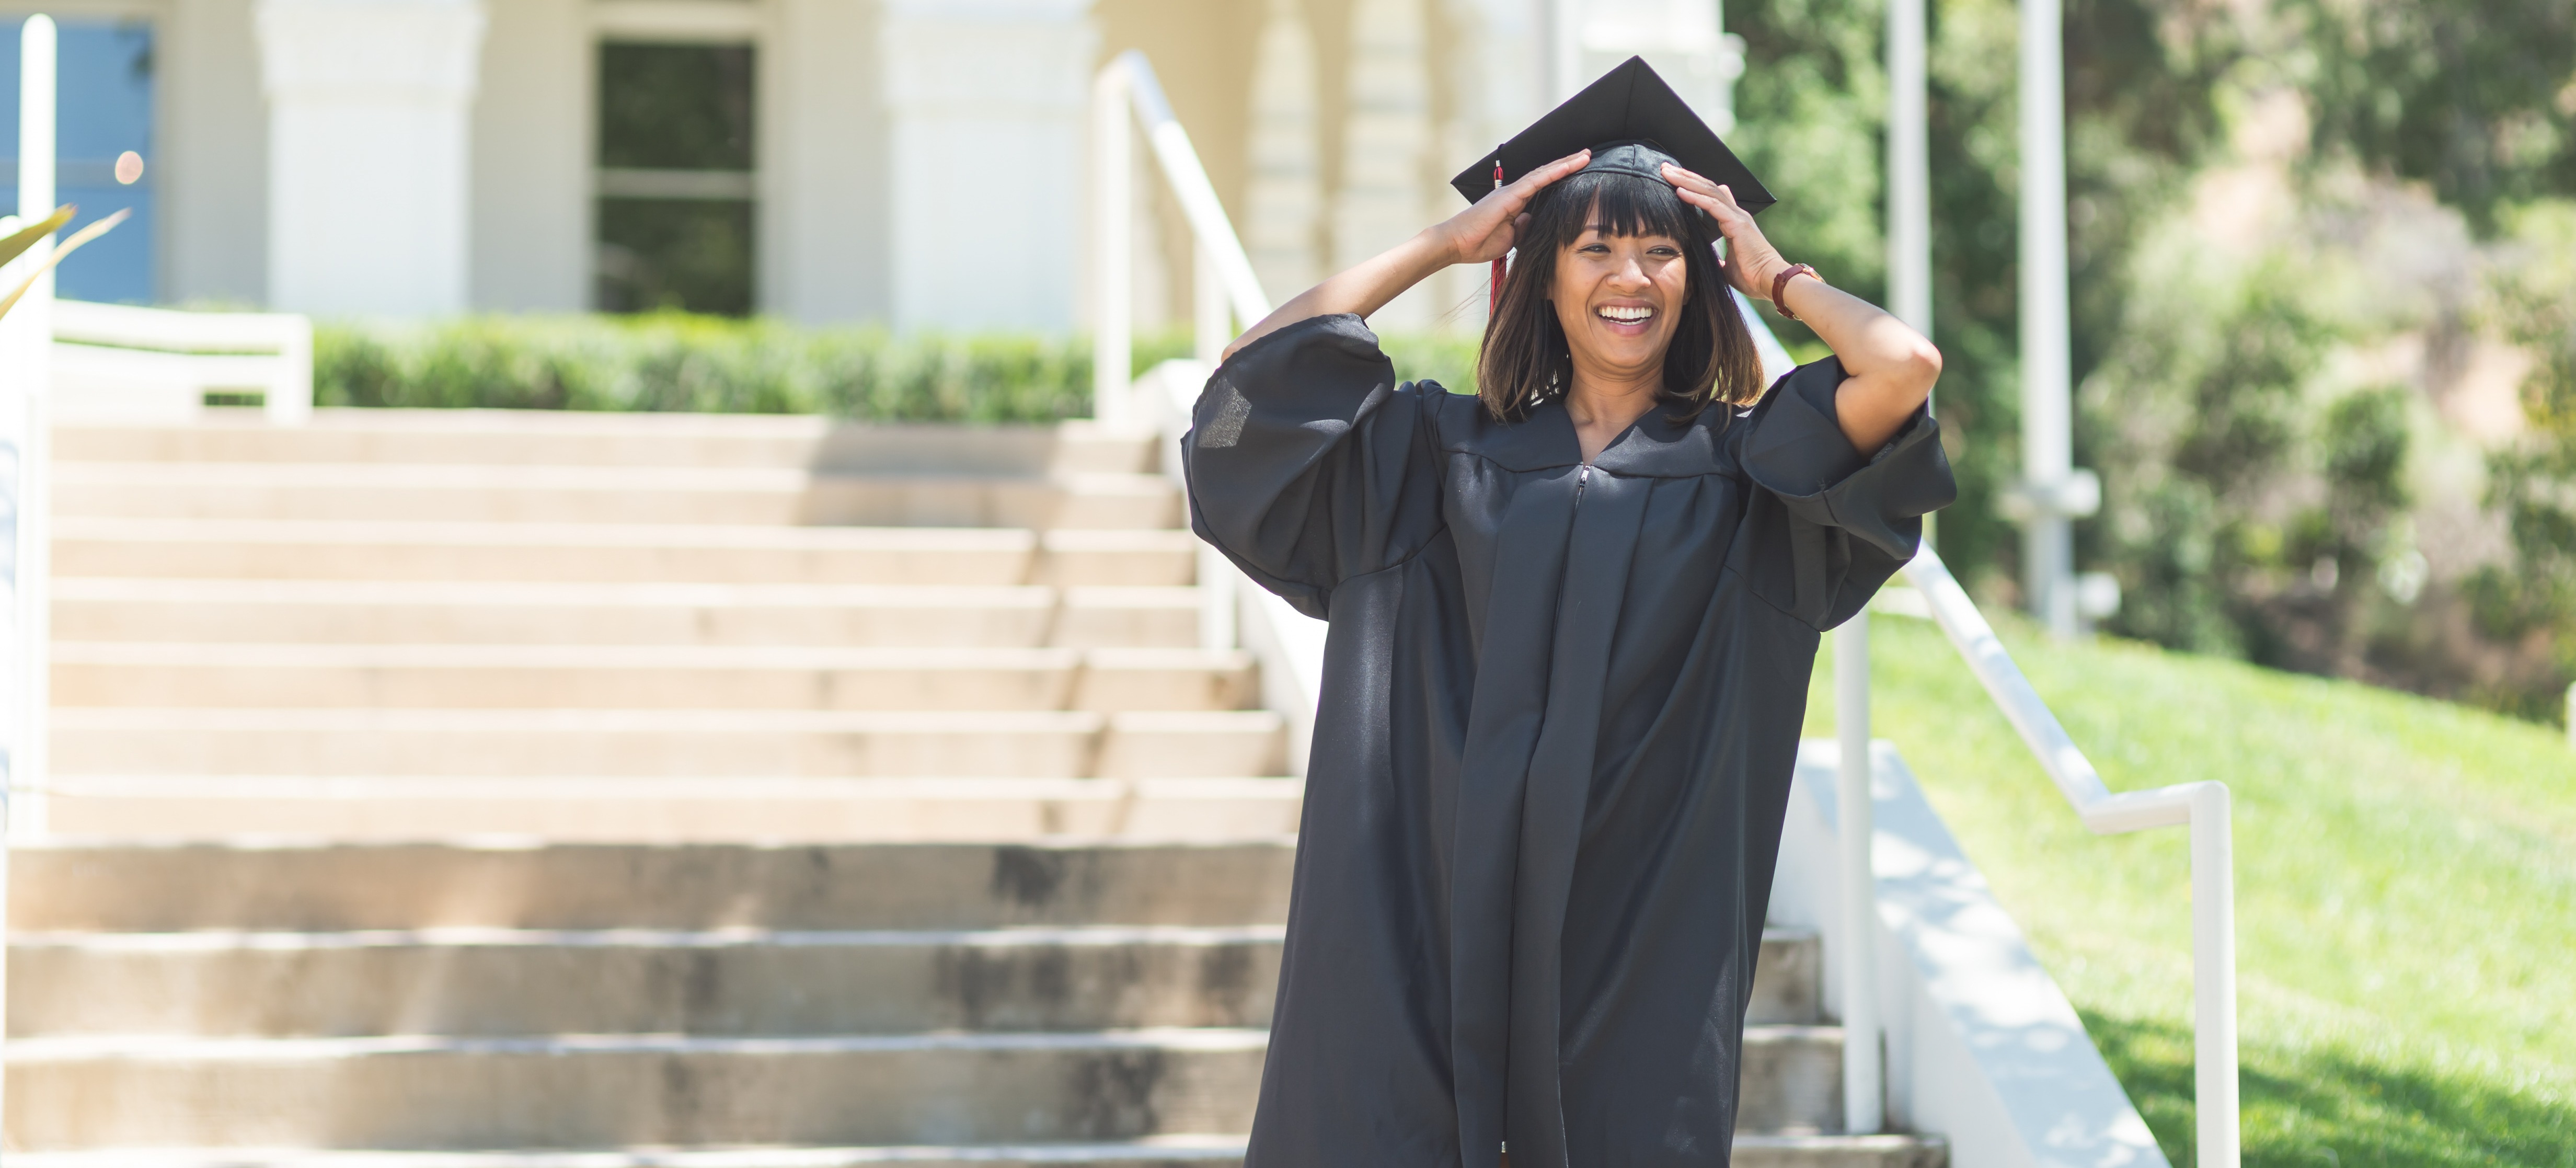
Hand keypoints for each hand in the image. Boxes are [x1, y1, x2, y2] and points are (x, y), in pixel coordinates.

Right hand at [1426, 150, 1591, 265]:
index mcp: (1513, 202)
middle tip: (1587, 156)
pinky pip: (1536, 180)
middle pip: (1545, 174)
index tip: (1578, 171)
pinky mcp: (1509, 196)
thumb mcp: (1509, 238)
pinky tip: (1569, 165)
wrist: (1456, 244)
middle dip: (1567, 165)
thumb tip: (1534, 219)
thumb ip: (1523, 228)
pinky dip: (1553, 172)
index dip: (1560, 177)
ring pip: (1543, 173)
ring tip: (1585, 156)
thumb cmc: (1477, 243)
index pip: (1542, 186)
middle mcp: (1513, 193)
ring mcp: (1511, 192)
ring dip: (1565, 164)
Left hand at [1662, 163, 1790, 301]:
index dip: (1692, 186)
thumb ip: (1717, 259)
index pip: (1709, 197)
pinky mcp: (1737, 224)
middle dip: (1685, 177)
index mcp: (1733, 221)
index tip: (1673, 182)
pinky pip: (1713, 205)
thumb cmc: (1751, 277)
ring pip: (1709, 191)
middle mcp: (1735, 214)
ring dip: (1686, 180)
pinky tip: (1680, 190)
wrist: (1769, 282)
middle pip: (1707, 188)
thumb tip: (1710, 260)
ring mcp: (1737, 217)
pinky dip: (1695, 197)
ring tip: (1667, 172)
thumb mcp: (1727, 266)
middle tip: (1665, 168)